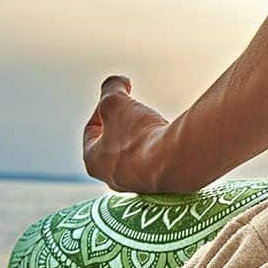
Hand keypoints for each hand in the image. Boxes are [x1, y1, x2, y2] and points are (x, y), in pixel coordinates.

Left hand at [82, 75, 172, 194]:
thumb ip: (111, 88)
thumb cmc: (139, 136)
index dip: (102, 107)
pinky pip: (156, 162)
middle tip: (136, 111)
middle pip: (113, 144)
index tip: (120, 97)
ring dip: (143, 136)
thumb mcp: (116, 102)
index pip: (91, 130)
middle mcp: (113, 178)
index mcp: (94, 161)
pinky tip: (168, 137)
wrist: (176, 160)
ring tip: (154, 124)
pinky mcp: (161, 184)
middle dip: (124, 123)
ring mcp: (138, 184)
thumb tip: (117, 82)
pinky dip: (159, 147)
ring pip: (135, 154)